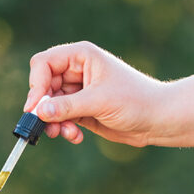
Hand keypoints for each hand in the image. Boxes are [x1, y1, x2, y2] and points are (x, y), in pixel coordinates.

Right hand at [24, 41, 162, 145]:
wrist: (157, 119)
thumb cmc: (135, 101)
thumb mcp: (99, 102)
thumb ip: (66, 106)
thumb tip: (38, 112)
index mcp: (81, 56)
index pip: (44, 63)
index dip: (36, 85)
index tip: (35, 108)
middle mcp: (77, 71)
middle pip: (43, 86)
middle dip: (44, 108)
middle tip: (47, 127)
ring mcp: (78, 91)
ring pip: (49, 105)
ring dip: (54, 122)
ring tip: (65, 134)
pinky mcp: (81, 110)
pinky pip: (61, 118)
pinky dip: (64, 129)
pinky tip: (76, 137)